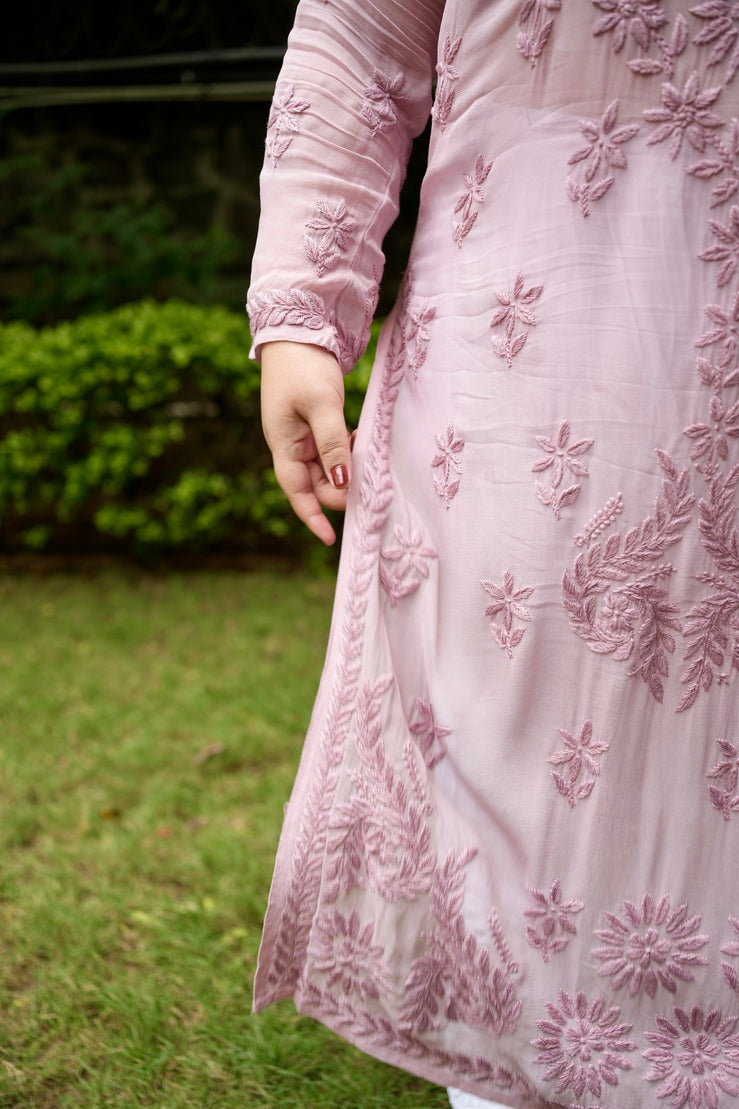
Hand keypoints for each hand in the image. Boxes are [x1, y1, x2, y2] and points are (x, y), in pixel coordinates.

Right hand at [260, 341, 351, 545]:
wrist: (297, 327)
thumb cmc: (304, 365)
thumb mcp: (321, 404)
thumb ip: (332, 443)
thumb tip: (341, 482)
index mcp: (283, 443)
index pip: (297, 491)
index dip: (313, 517)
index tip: (331, 539)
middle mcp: (291, 443)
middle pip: (315, 483)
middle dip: (339, 488)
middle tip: (369, 482)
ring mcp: (302, 433)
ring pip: (326, 466)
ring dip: (346, 469)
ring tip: (366, 455)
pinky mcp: (314, 421)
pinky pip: (331, 449)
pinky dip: (346, 451)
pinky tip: (359, 440)